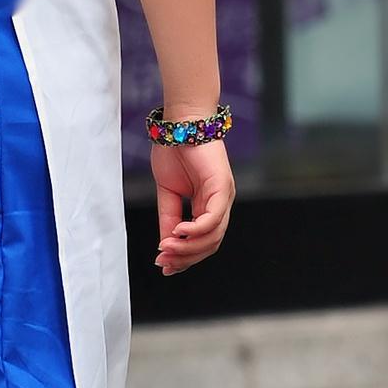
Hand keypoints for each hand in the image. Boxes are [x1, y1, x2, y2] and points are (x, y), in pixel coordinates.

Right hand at [150, 136, 233, 276]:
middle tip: (163, 261)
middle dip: (185, 257)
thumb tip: (166, 244)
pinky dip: (196, 230)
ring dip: (188, 247)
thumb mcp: (168, 192)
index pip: (202, 242)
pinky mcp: (222, 187)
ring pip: (213, 236)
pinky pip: (212, 218)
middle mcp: (220, 204)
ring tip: (166, 248)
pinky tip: (178, 232)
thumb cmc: (174, 151)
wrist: (180, 122)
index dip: (184, 257)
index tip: (164, 266)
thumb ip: (169, 217)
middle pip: (210, 245)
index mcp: (208, 205)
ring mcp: (224, 196)